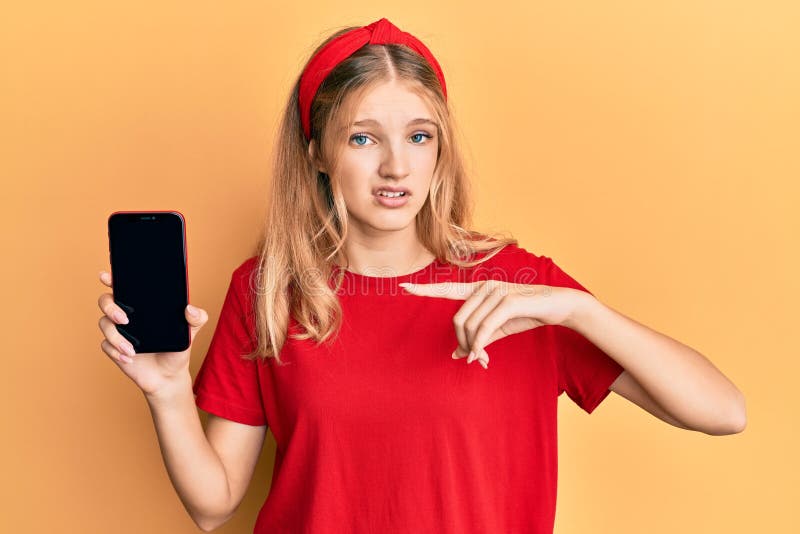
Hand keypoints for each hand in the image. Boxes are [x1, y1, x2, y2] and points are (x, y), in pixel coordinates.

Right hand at [97, 270, 208, 395]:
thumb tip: (190, 308)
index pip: (124, 286)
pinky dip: (116, 352)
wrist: (169, 375)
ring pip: (104, 324)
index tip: (107, 276)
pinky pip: (105, 345)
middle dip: (110, 307)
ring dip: (116, 337)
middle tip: (125, 319)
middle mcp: (127, 314)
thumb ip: (197, 318)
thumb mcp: (191, 332)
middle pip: (106, 301)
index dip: (113, 278)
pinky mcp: (113, 348)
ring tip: (132, 350)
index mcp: (143, 304)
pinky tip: (129, 358)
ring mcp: (119, 330)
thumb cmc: (177, 348)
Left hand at [399, 279, 584, 368]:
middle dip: (462, 342)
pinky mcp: (508, 301)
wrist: (557, 306)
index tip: (402, 286)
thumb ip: (477, 339)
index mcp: (478, 289)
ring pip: (470, 326)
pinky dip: (480, 345)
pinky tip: (481, 356)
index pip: (446, 288)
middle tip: (474, 358)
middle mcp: (484, 286)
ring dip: (473, 347)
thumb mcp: (498, 329)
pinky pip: (484, 328)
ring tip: (482, 358)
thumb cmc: (525, 315)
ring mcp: (496, 292)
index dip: (424, 289)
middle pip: (457, 319)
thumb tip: (457, 355)